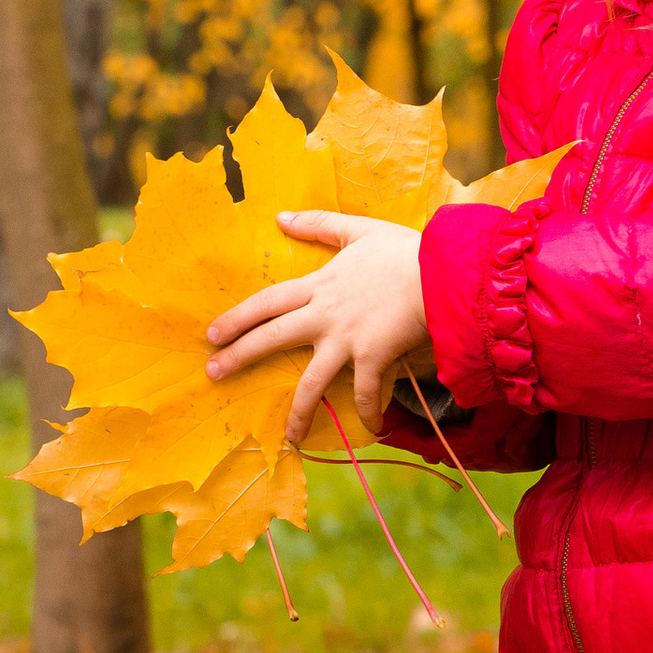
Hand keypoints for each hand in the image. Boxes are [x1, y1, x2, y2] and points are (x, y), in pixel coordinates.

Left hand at [204, 208, 433, 445]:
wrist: (441, 273)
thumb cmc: (404, 250)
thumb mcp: (358, 229)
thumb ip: (319, 224)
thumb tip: (281, 217)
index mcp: (320, 285)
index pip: (267, 302)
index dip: (237, 318)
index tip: (211, 334)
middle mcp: (325, 316)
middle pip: (273, 338)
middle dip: (239, 356)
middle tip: (212, 374)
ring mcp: (347, 340)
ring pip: (312, 381)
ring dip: (298, 411)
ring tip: (288, 435)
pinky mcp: (373, 358)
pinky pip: (365, 393)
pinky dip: (368, 412)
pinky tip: (370, 429)